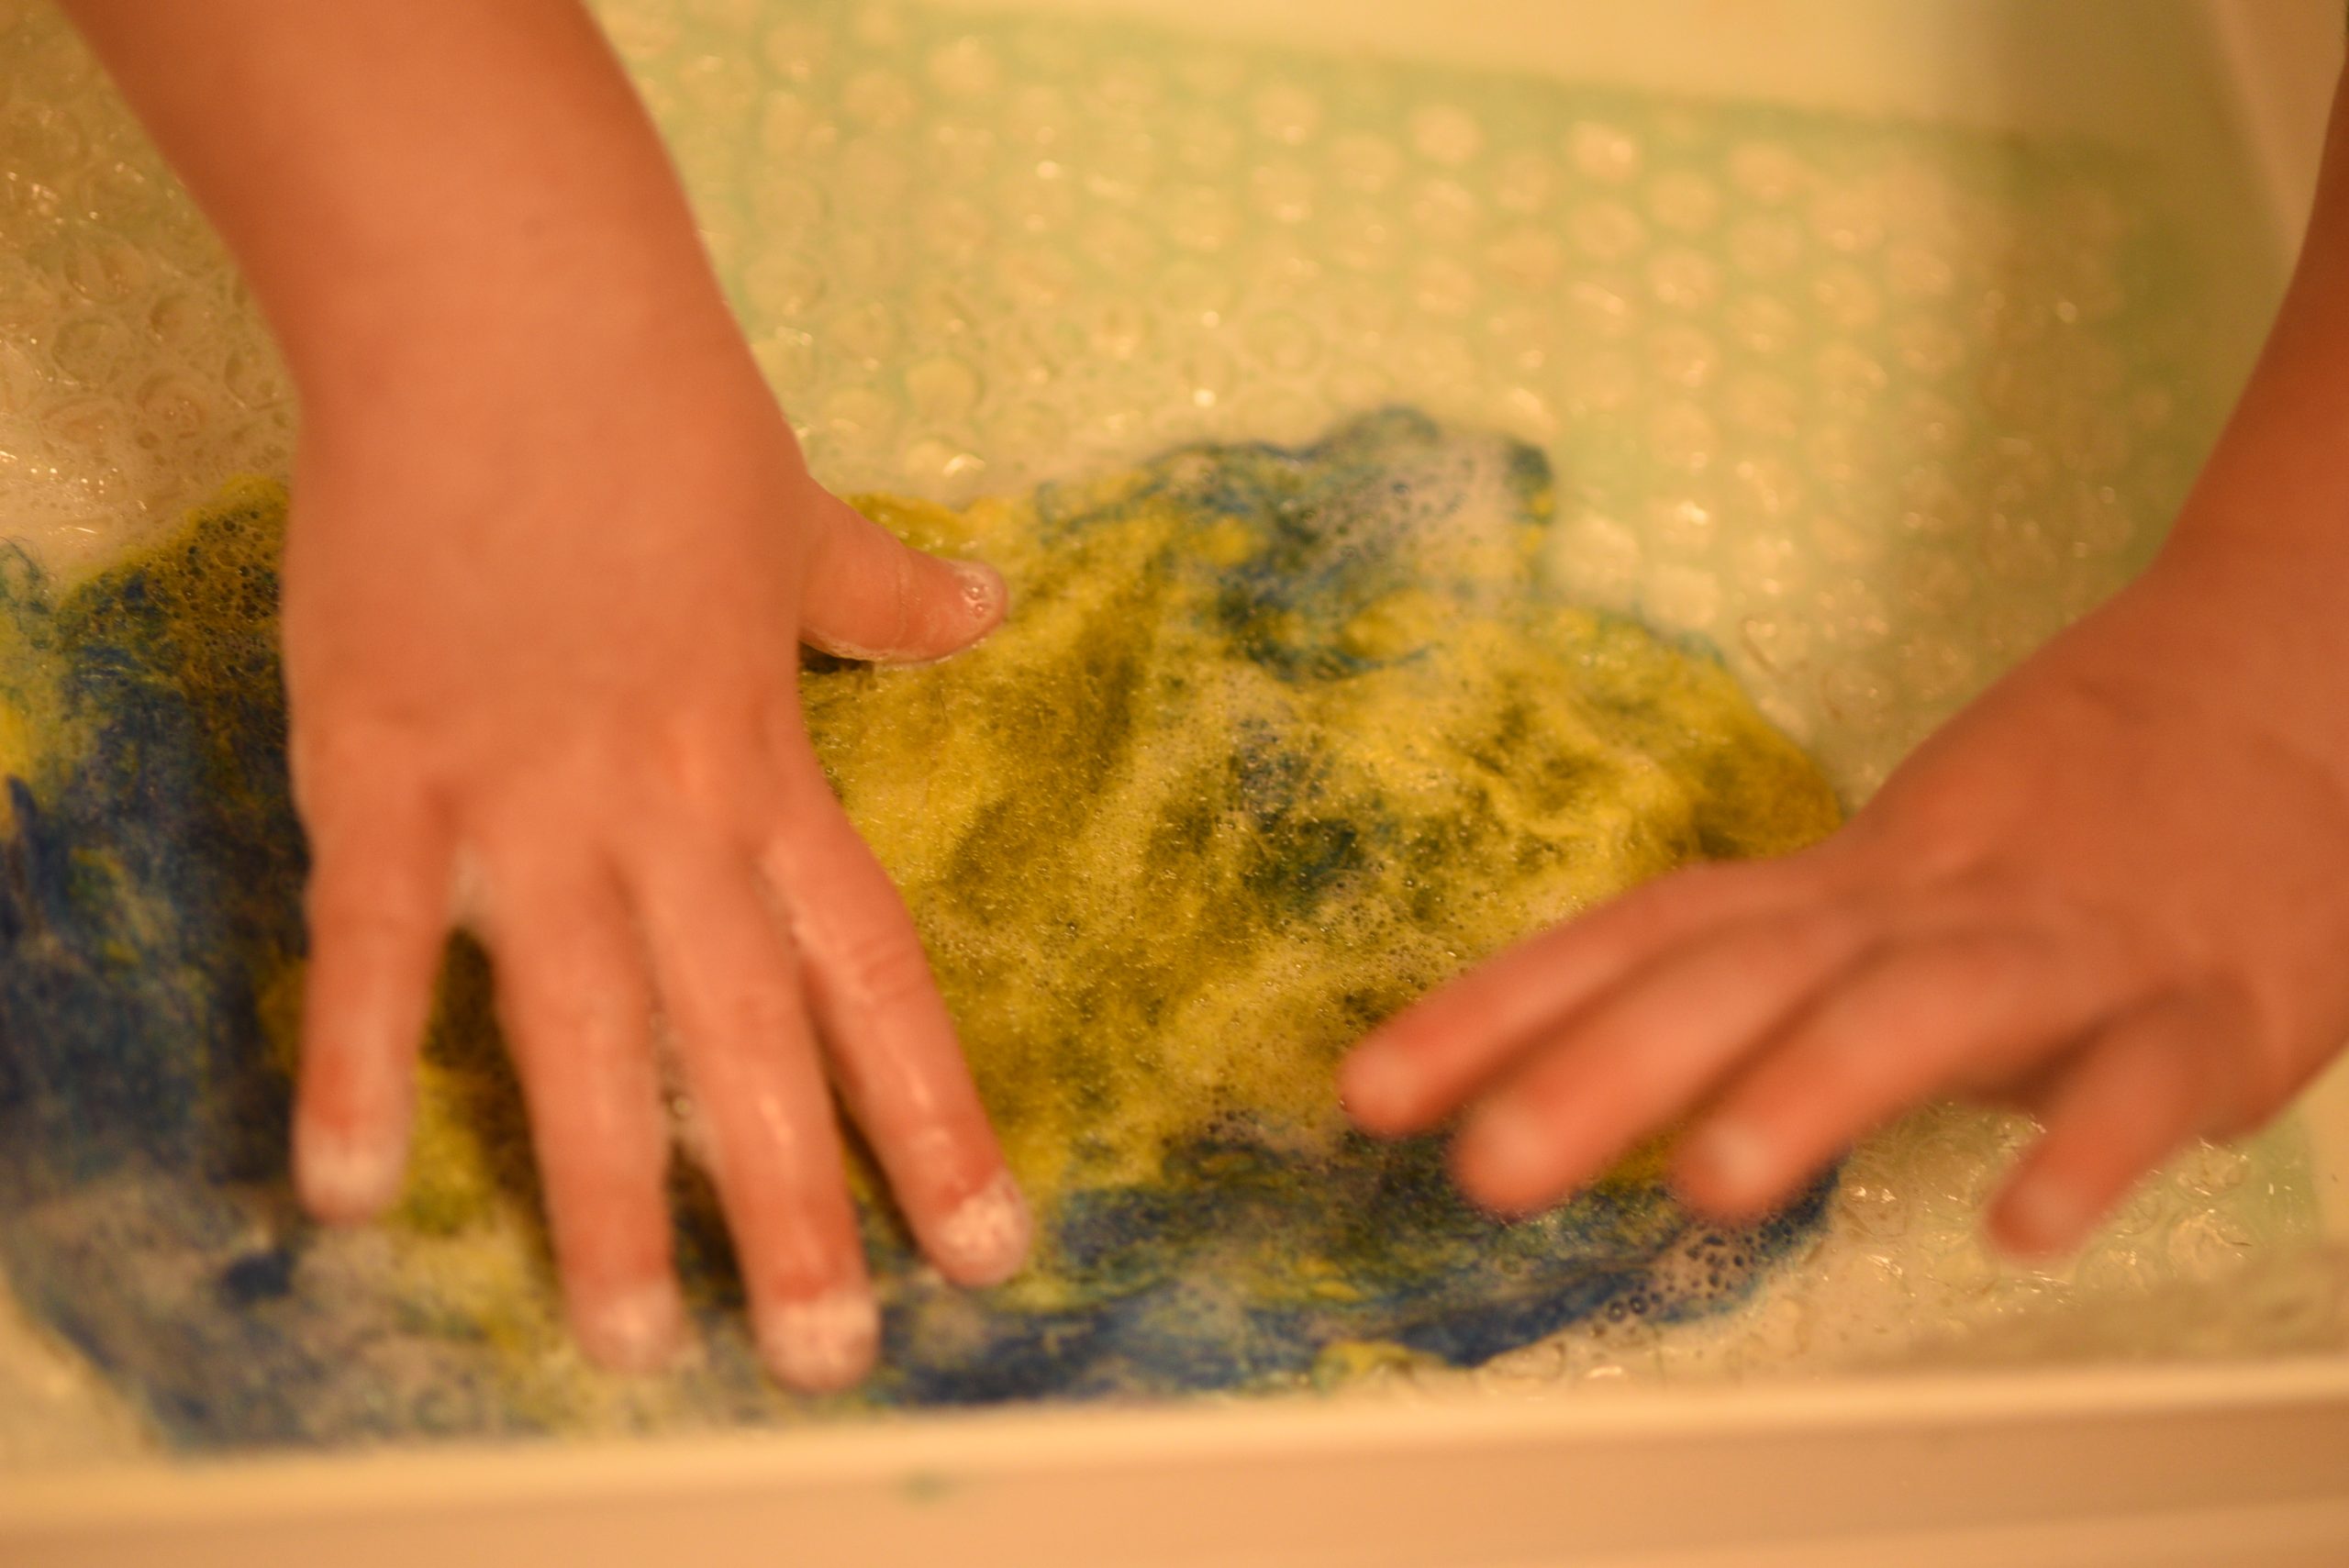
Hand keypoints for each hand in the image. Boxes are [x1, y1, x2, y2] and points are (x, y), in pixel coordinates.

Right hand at [283, 315, 1027, 1389]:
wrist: (512, 315)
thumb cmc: (666, 417)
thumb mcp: (803, 519)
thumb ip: (891, 597)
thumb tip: (994, 610)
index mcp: (771, 772)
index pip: (876, 981)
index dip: (935, 1121)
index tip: (989, 1249)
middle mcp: (669, 818)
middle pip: (748, 1045)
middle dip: (793, 1211)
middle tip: (828, 1361)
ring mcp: (527, 804)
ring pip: (582, 1029)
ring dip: (603, 1193)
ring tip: (626, 1342)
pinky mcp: (386, 773)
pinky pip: (378, 949)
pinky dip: (364, 1068)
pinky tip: (349, 1200)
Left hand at [1339, 534, 2348, 1256]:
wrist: (2280, 693)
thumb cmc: (2051, 817)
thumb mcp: (1884, 886)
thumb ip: (1750, 974)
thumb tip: (1564, 1059)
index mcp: (1830, 888)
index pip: (1637, 936)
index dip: (1499, 1008)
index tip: (1367, 1091)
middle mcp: (1918, 906)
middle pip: (1740, 975)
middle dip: (1606, 1068)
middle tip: (1487, 1168)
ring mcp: (2061, 952)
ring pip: (1919, 1009)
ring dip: (1813, 1089)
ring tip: (1715, 1188)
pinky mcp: (2206, 1008)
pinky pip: (2143, 1079)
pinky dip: (2087, 1142)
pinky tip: (2026, 1228)